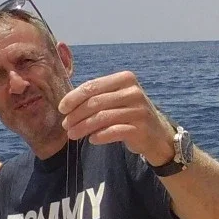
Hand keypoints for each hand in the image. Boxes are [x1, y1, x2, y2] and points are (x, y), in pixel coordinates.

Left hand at [58, 71, 174, 164]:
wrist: (156, 133)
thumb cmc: (128, 113)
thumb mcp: (115, 98)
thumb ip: (95, 96)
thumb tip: (66, 104)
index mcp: (124, 79)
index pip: (92, 86)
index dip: (74, 98)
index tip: (62, 109)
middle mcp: (133, 92)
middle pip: (95, 102)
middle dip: (76, 115)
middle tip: (66, 125)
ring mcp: (139, 110)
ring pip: (102, 118)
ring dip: (83, 127)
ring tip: (72, 135)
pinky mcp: (141, 128)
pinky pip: (114, 131)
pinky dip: (100, 136)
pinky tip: (92, 139)